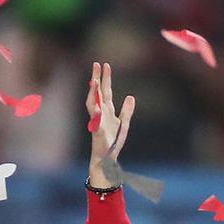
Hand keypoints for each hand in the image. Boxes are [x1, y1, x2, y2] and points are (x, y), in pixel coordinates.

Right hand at [85, 62, 134, 186]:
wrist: (107, 158)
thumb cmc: (113, 142)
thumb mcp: (124, 124)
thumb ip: (127, 111)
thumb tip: (130, 96)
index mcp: (108, 110)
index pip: (106, 91)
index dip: (106, 78)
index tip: (106, 65)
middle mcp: (101, 113)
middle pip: (98, 93)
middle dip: (97, 79)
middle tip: (96, 64)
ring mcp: (97, 121)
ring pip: (93, 104)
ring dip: (93, 93)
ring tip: (94, 81)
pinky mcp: (97, 132)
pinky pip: (95, 122)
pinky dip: (95, 114)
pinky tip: (96, 106)